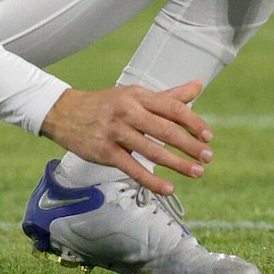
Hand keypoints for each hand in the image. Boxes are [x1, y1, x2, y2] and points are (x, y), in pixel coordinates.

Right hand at [40, 80, 210, 195]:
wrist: (65, 112)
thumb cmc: (107, 104)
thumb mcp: (136, 94)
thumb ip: (169, 95)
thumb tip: (199, 85)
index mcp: (139, 96)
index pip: (173, 108)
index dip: (193, 122)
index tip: (208, 136)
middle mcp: (129, 112)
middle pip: (166, 130)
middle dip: (190, 145)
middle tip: (208, 157)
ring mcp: (116, 133)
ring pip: (152, 151)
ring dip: (177, 164)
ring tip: (197, 172)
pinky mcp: (105, 152)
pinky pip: (132, 168)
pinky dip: (152, 180)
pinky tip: (168, 188)